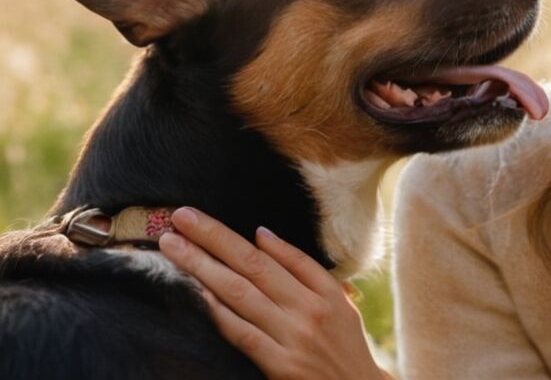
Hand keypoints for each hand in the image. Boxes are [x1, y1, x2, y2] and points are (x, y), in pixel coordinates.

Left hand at [158, 207, 391, 379]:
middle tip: (179, 219)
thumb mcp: (340, 302)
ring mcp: (292, 337)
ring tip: (173, 248)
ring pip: (240, 293)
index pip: (274, 254)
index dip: (233, 234)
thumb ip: (303, 268)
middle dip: (212, 238)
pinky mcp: (280, 365)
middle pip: (252, 265)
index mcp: (324, 291)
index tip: (198, 219)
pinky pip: (242, 333)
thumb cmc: (345, 347)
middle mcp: (308, 309)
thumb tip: (262, 235)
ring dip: (203, 267)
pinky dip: (218, 311)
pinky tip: (196, 292)